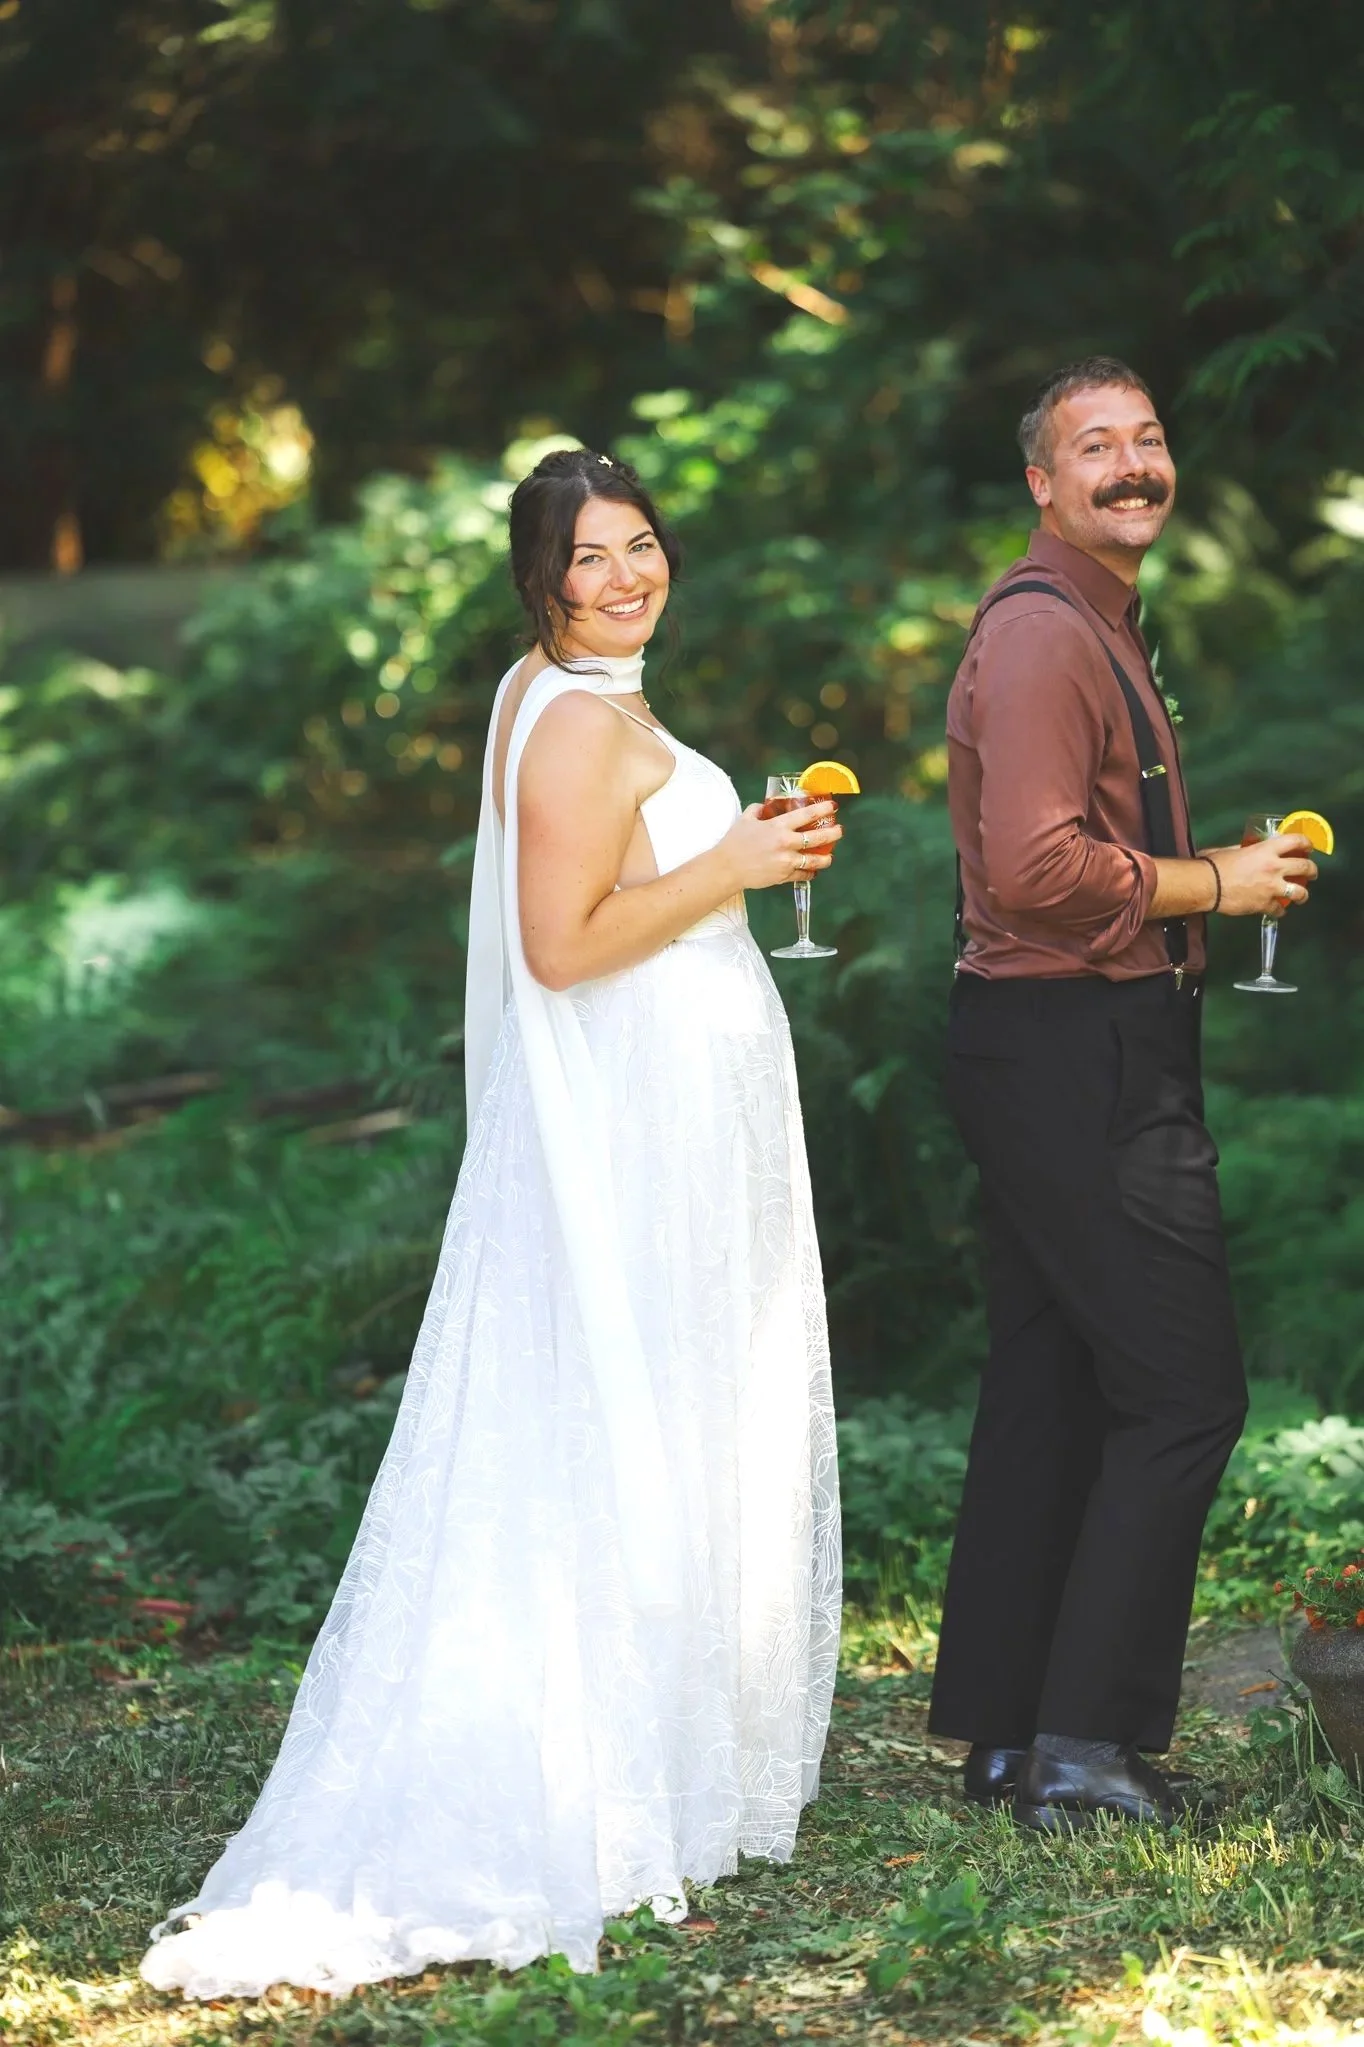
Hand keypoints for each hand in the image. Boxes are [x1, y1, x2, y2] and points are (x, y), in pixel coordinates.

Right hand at [722, 800, 841, 891]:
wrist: (727, 868)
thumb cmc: (735, 842)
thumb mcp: (746, 819)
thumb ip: (758, 809)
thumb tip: (766, 806)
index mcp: (778, 826)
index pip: (807, 815)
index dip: (823, 809)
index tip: (833, 806)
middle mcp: (786, 843)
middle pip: (818, 837)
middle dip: (833, 833)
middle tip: (839, 830)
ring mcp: (787, 861)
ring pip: (815, 860)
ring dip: (826, 858)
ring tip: (831, 856)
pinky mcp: (784, 876)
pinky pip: (803, 875)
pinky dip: (810, 873)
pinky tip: (813, 870)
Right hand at [1210, 834, 1317, 916]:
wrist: (1207, 885)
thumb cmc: (1215, 864)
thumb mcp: (1232, 849)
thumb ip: (1244, 849)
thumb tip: (1246, 850)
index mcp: (1267, 850)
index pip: (1296, 841)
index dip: (1306, 843)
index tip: (1308, 847)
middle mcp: (1275, 867)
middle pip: (1305, 867)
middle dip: (1312, 870)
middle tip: (1311, 873)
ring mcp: (1272, 887)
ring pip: (1300, 892)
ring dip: (1303, 895)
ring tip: (1301, 896)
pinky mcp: (1265, 904)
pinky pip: (1280, 910)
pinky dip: (1280, 911)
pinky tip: (1278, 910)